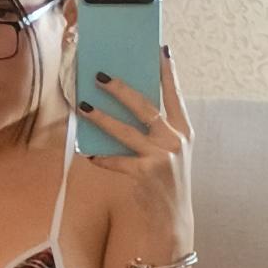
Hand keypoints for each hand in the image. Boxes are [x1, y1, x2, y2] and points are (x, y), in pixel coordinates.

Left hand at [77, 48, 193, 256]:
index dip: (168, 71)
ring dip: (101, 118)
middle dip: (121, 89)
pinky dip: (101, 157)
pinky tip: (86, 152)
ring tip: (83, 106)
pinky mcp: (145, 174)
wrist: (171, 219)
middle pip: (145, 106)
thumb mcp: (171, 152)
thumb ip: (157, 130)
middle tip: (100, 75)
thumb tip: (127, 103)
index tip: (160, 48)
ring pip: (125, 131)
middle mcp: (174, 140)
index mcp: (183, 130)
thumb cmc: (166, 181)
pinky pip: (116, 160)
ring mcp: (160, 157)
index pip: (175, 94)